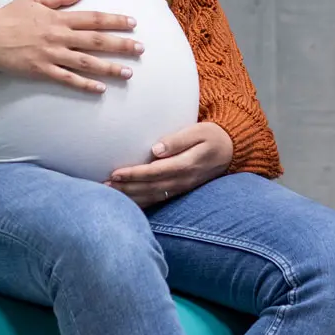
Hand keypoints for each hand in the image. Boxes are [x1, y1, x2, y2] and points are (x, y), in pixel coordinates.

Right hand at [0, 0, 143, 93]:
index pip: (94, 18)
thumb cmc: (9, 16)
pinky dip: (84, 84)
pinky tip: (100, 88)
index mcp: (58, 17)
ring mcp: (51, 55)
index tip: (133, 23)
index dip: (115, 20)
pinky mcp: (42, 70)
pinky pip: (67, 79)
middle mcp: (59, 36)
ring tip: (128, 72)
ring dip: (109, 67)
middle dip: (121, 45)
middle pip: (96, 41)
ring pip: (86, 62)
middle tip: (141, 49)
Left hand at [105, 122, 233, 206]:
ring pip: (153, 197)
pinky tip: (127, 203)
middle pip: (150, 188)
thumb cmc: (211, 136)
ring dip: (131, 197)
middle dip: (127, 188)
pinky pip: (159, 200)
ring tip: (110, 194)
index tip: (115, 173)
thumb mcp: (198, 131)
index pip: (155, 172)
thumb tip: (156, 149)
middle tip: (104, 187)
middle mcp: (183, 180)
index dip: (135, 174)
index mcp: (187, 164)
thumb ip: (178, 140)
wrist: (230, 151)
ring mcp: (182, 188)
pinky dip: (142, 203)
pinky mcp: (180, 190)